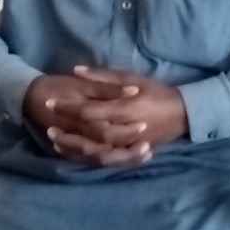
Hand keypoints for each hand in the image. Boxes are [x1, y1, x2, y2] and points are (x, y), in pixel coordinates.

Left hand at [39, 66, 187, 166]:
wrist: (183, 114)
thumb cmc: (157, 92)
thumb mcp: (132, 78)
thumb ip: (103, 76)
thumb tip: (76, 71)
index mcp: (126, 108)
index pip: (90, 110)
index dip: (68, 107)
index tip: (50, 102)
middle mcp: (126, 130)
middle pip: (89, 133)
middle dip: (66, 129)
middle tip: (47, 122)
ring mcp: (128, 145)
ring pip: (94, 151)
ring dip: (73, 146)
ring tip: (54, 139)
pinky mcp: (129, 153)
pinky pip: (104, 159)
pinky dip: (86, 156)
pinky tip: (71, 151)